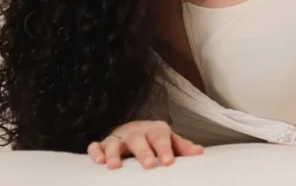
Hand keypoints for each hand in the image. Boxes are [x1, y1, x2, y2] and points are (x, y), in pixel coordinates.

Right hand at [87, 120, 203, 168]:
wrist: (133, 128)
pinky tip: (98, 161)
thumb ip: (182, 147)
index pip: (161, 138)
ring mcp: (118, 137)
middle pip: (139, 140)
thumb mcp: (169, 140)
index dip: (165, 149)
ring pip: (115, 142)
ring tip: (115, 166)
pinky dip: (96, 152)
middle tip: (149, 165)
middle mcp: (136, 132)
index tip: (169, 162)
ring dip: (114, 153)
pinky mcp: (104, 144)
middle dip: (143, 152)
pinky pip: (96, 146)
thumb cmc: (154, 138)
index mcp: (155, 130)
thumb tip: (199, 153)